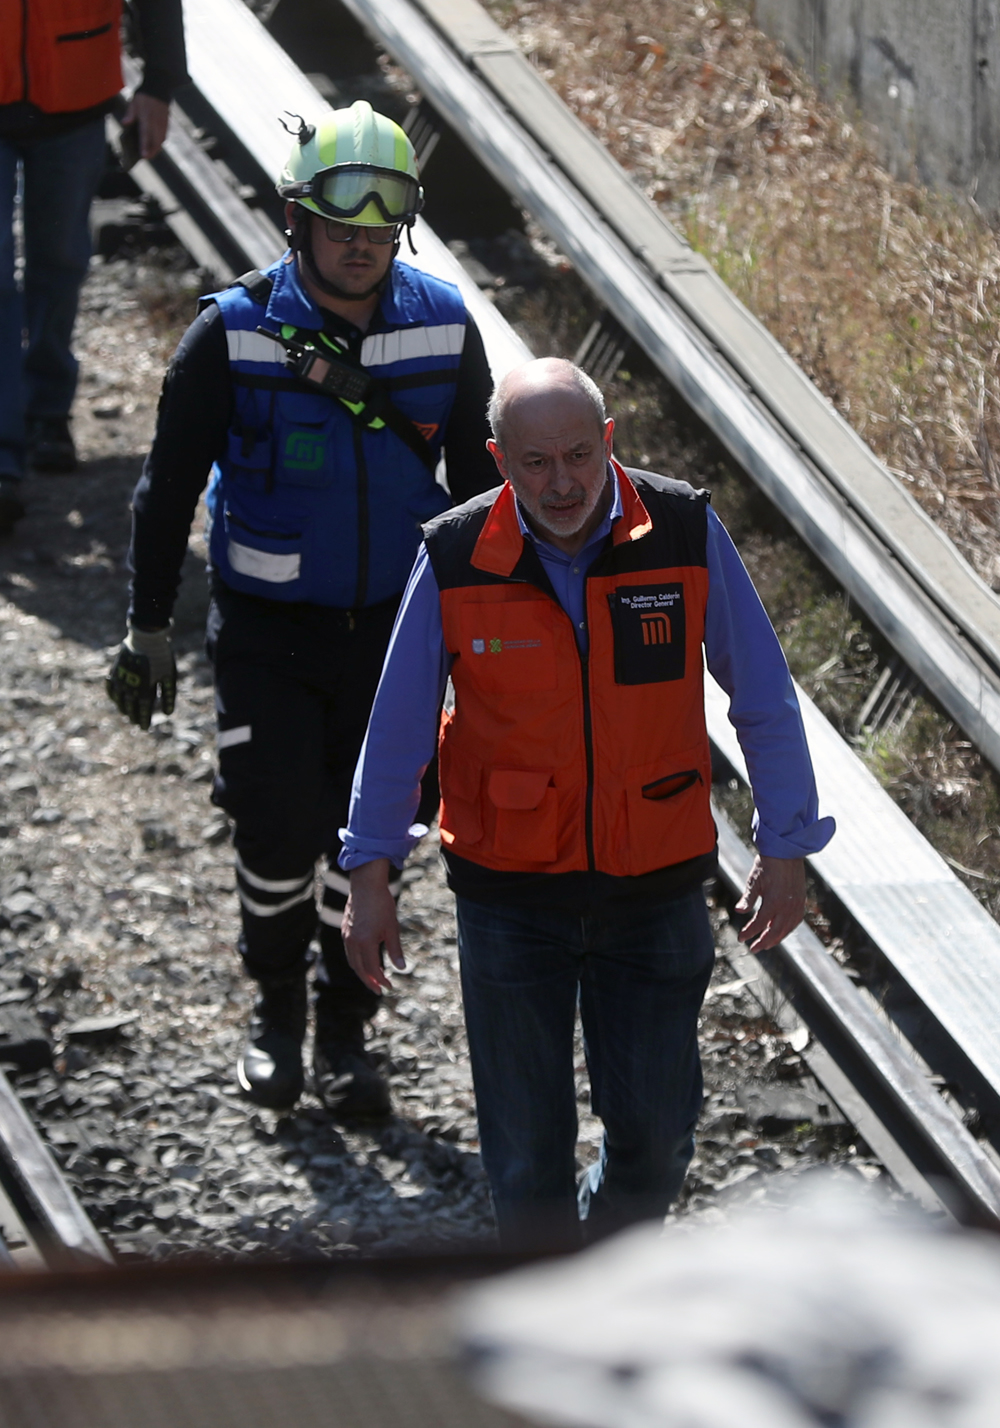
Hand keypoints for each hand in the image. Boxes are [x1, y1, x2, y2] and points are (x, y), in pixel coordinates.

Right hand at [106, 622, 175, 729]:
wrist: (146, 638)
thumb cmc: (161, 657)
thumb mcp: (169, 676)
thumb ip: (168, 695)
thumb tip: (168, 713)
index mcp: (144, 691)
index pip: (143, 711)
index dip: (143, 720)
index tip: (144, 727)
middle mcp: (130, 688)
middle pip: (130, 708)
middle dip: (134, 716)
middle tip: (136, 722)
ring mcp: (120, 680)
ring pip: (119, 700)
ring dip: (123, 708)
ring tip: (127, 714)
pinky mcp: (115, 672)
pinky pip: (111, 688)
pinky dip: (113, 696)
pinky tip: (116, 699)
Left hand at [121, 92, 170, 160]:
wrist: (159, 87)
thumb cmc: (144, 96)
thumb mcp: (134, 102)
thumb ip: (130, 114)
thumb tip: (125, 123)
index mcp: (147, 117)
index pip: (146, 135)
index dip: (144, 146)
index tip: (143, 156)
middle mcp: (156, 122)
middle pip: (156, 141)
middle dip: (152, 151)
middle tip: (146, 158)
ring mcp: (162, 123)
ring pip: (161, 140)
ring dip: (157, 148)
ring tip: (151, 154)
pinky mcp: (166, 123)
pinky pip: (164, 135)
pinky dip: (160, 142)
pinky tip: (156, 145)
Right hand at [342, 859, 405, 994]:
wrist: (366, 885)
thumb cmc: (382, 905)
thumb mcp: (392, 929)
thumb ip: (395, 950)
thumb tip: (402, 969)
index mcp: (365, 943)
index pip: (372, 969)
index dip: (381, 980)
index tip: (389, 987)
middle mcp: (352, 942)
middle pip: (359, 969)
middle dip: (369, 981)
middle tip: (379, 990)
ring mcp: (346, 936)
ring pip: (352, 961)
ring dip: (362, 972)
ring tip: (372, 979)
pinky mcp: (345, 930)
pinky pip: (349, 951)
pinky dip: (357, 961)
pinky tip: (365, 961)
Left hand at [735, 854, 805, 951]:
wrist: (787, 853)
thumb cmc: (768, 865)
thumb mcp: (754, 881)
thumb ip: (748, 899)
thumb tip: (738, 911)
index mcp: (774, 902)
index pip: (759, 924)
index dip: (749, 932)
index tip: (741, 939)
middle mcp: (787, 907)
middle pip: (774, 932)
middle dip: (763, 942)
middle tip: (753, 949)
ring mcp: (796, 905)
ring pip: (786, 929)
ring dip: (775, 939)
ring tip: (765, 944)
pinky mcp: (801, 902)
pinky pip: (795, 922)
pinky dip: (787, 930)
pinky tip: (780, 932)